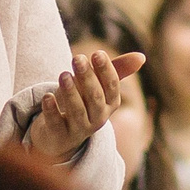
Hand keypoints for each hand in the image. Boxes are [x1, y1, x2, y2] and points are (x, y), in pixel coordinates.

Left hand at [27, 50, 143, 158]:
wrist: (59, 135)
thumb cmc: (81, 103)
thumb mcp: (96, 85)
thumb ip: (115, 70)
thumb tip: (142, 56)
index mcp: (109, 104)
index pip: (111, 87)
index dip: (106, 70)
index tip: (97, 53)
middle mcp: (97, 118)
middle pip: (95, 98)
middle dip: (87, 78)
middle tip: (77, 59)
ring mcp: (78, 129)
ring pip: (77, 112)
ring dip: (71, 93)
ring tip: (63, 75)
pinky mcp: (58, 135)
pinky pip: (56, 124)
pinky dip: (52, 110)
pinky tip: (47, 96)